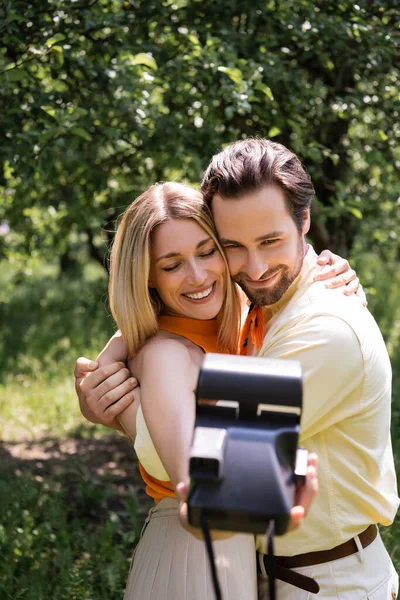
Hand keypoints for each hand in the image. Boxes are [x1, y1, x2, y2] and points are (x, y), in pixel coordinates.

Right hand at [74, 357, 137, 429]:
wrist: (91, 412)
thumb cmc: (90, 387)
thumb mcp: (81, 376)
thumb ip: (82, 365)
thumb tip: (94, 365)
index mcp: (83, 385)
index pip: (101, 372)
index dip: (114, 366)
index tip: (122, 364)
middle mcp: (88, 397)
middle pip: (108, 384)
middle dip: (122, 375)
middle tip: (129, 372)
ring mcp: (95, 409)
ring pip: (112, 396)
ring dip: (125, 387)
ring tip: (134, 381)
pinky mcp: (104, 418)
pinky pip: (115, 409)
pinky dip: (124, 401)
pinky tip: (132, 395)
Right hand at [176, 453, 317, 537]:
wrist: (214, 517)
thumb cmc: (209, 514)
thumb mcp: (196, 510)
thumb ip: (189, 501)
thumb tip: (182, 488)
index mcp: (255, 520)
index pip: (278, 524)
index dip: (290, 519)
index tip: (298, 512)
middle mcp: (270, 515)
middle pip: (298, 507)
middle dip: (307, 490)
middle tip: (309, 471)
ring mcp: (277, 503)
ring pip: (302, 496)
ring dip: (309, 478)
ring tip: (311, 458)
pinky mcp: (278, 491)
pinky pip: (297, 485)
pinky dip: (304, 472)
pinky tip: (306, 457)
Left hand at [314, 249, 366, 306]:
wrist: (333, 272)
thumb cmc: (328, 264)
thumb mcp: (326, 258)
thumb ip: (324, 256)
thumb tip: (320, 261)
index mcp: (343, 264)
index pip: (337, 267)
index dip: (327, 272)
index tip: (315, 278)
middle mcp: (350, 272)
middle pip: (346, 276)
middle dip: (336, 281)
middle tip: (326, 285)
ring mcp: (354, 281)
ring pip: (355, 284)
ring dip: (350, 288)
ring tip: (345, 293)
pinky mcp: (357, 289)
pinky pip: (360, 293)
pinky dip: (362, 297)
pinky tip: (362, 304)